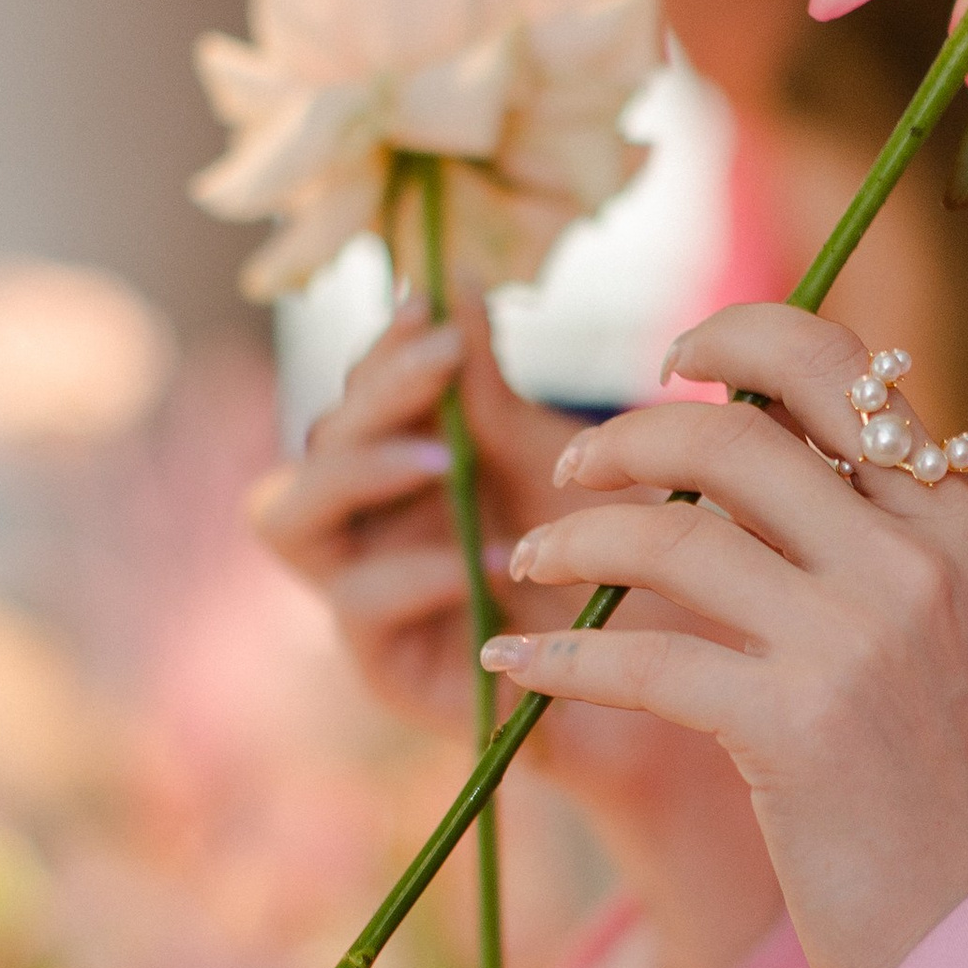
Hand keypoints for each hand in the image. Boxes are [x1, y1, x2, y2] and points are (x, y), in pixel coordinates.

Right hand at [252, 301, 780, 967]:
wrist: (683, 688)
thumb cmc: (628, 565)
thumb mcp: (565, 463)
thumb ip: (495, 389)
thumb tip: (451, 278)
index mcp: (405, 467)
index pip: (354, 389)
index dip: (379, 344)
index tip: (431, 297)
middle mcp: (369, 524)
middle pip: (309, 439)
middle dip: (371, 391)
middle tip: (443, 362)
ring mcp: (366, 597)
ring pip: (284, 515)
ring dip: (358, 471)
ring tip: (444, 456)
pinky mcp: (388, 672)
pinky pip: (355, 613)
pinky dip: (414, 577)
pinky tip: (484, 563)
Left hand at [482, 304, 967, 967]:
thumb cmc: (943, 794)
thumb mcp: (944, 636)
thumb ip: (875, 537)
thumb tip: (755, 443)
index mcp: (954, 522)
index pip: (839, 367)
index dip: (740, 337)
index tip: (672, 361)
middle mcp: (914, 561)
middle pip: (734, 433)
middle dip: (626, 436)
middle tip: (568, 469)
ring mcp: (858, 641)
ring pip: (671, 535)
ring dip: (571, 541)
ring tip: (527, 564)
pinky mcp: (798, 729)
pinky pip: (641, 661)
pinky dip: (557, 661)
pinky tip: (515, 671)